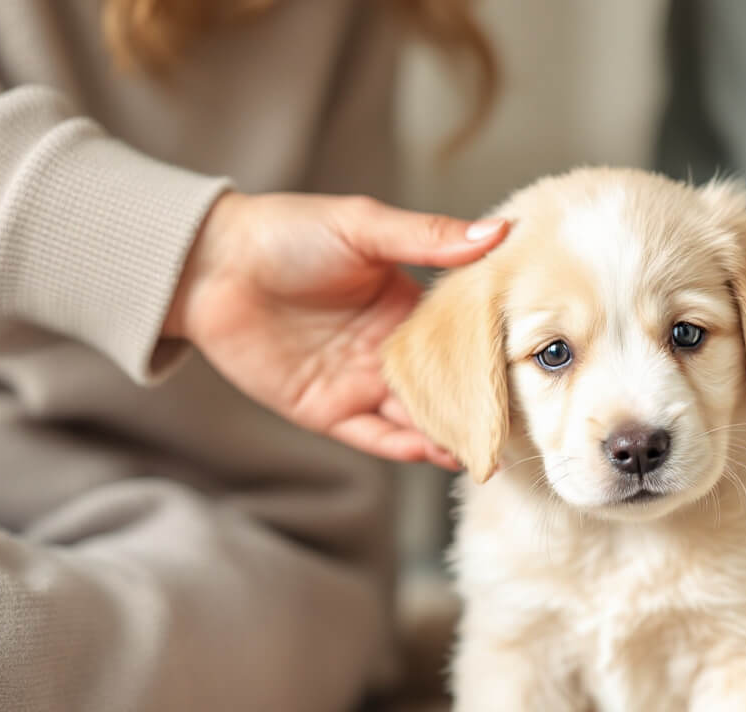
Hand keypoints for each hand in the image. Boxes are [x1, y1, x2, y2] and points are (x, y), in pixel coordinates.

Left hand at [164, 191, 509, 464]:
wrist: (209, 264)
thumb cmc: (285, 233)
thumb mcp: (364, 227)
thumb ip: (429, 238)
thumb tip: (498, 231)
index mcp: (408, 308)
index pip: (465, 341)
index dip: (497, 356)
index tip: (536, 369)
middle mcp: (390, 351)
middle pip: (447, 388)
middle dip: (481, 409)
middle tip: (524, 427)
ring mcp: (360, 384)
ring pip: (416, 419)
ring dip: (449, 436)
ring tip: (486, 450)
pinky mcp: (327, 411)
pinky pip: (374, 437)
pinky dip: (404, 447)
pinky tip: (434, 451)